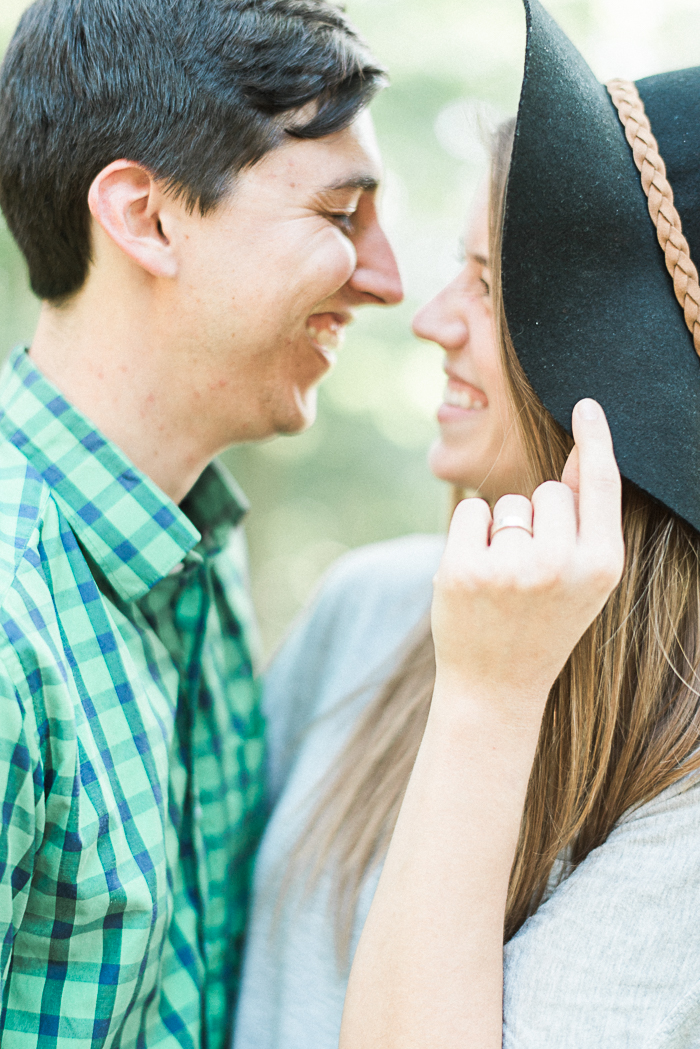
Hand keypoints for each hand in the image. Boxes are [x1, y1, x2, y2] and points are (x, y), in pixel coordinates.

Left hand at [431, 399, 623, 718]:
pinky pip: (471, 511)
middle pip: (547, 491)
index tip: (585, 405)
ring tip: (504, 582)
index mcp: (602, 567)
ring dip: (502, 530)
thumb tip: (582, 451)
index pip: (602, 485)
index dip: (595, 441)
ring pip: (508, 503)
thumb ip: (585, 519)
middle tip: (531, 573)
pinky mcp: (464, 569)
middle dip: (537, 518)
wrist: (496, 686)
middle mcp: (561, 565)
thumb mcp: (582, 580)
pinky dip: (470, 534)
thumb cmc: (543, 624)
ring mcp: (510, 568)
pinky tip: (476, 576)